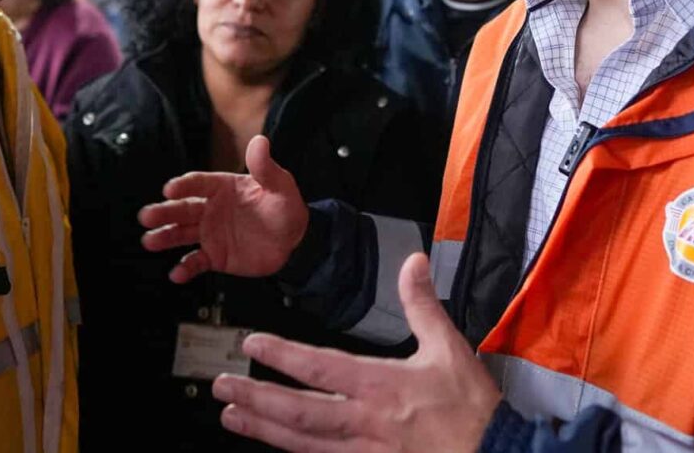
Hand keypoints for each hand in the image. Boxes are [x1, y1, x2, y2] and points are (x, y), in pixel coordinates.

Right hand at [138, 135, 307, 283]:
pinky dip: (185, 268)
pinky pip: (196, 261)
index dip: (183, 185)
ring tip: (149, 241)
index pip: (198, 184)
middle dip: (164, 212)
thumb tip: (259, 141)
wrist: (295, 242)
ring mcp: (211, 233)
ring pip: (182, 234)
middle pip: (182, 208)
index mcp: (222, 187)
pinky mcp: (215, 256)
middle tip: (146, 216)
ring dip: (165, 237)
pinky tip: (176, 274)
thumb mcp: (280, 185)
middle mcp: (211, 209)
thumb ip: (265, 167)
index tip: (169, 189)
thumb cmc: (285, 207)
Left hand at [211, 252, 500, 452]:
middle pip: (299, 412)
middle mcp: (366, 422)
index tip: (251, 345)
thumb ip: (423, 305)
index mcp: (381, 386)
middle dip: (256, 399)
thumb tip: (412, 260)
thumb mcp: (450, 349)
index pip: (320, 368)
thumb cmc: (472, 408)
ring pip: (304, 443)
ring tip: (232, 418)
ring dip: (264, 430)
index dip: (282, 356)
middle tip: (220, 388)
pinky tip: (277, 448)